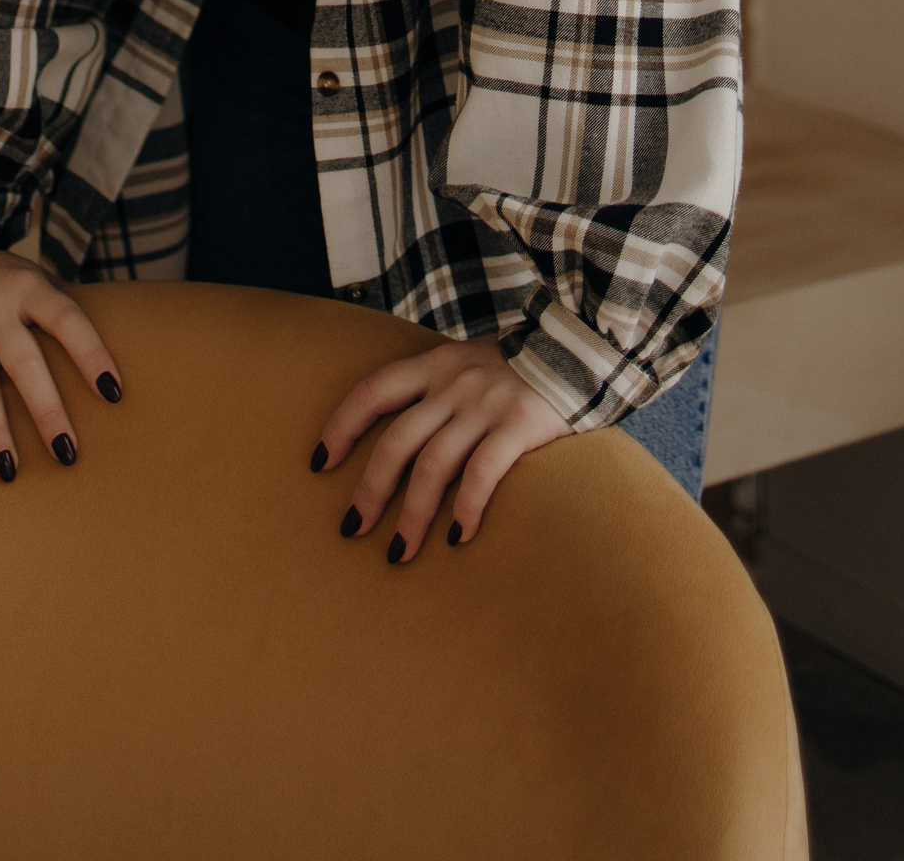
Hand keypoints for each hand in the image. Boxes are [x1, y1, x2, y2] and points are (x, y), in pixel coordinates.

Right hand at [0, 249, 123, 478]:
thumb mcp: (30, 280)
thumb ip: (55, 315)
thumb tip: (101, 367)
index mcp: (29, 287)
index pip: (67, 320)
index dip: (91, 354)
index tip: (113, 394)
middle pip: (24, 361)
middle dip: (47, 410)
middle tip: (67, 454)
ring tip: (9, 469)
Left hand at [310, 336, 565, 559]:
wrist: (583, 350)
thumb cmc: (521, 368)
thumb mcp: (470, 363)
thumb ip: (440, 389)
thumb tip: (403, 438)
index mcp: (436, 364)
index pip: (373, 391)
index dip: (342, 425)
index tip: (320, 464)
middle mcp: (454, 383)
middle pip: (396, 440)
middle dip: (370, 489)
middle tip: (353, 529)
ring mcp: (486, 404)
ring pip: (433, 465)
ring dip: (411, 515)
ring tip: (399, 553)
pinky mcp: (521, 425)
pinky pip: (483, 472)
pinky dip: (466, 508)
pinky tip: (457, 538)